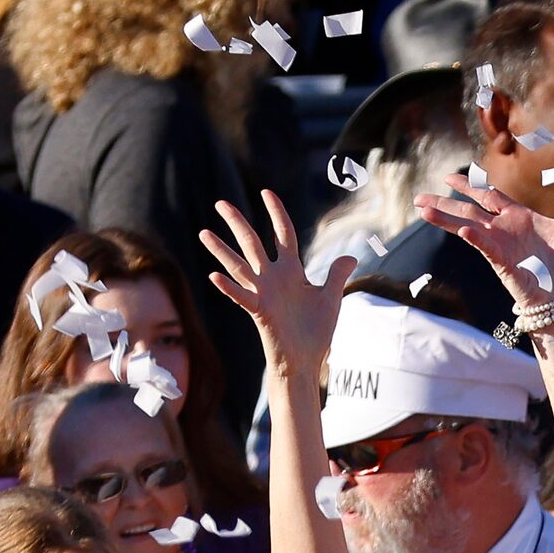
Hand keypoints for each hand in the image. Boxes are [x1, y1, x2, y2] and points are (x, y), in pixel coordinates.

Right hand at [200, 192, 355, 374]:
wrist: (306, 359)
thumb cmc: (315, 331)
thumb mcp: (330, 298)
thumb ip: (336, 275)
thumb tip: (350, 256)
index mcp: (291, 272)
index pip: (282, 235)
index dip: (276, 213)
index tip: (266, 193)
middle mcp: (273, 278)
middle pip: (253, 244)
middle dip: (238, 223)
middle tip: (221, 203)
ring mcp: (263, 294)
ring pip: (239, 266)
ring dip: (221, 250)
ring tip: (203, 233)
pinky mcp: (260, 312)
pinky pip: (242, 297)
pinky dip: (229, 287)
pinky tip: (214, 276)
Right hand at [411, 180, 553, 311]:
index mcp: (518, 218)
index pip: (489, 196)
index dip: (470, 186)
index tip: (449, 177)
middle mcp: (504, 230)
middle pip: (469, 209)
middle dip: (445, 201)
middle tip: (419, 196)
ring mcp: (500, 245)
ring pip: (467, 226)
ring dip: (445, 217)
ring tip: (421, 208)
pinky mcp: (503, 262)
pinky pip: (486, 247)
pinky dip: (475, 237)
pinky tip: (464, 230)